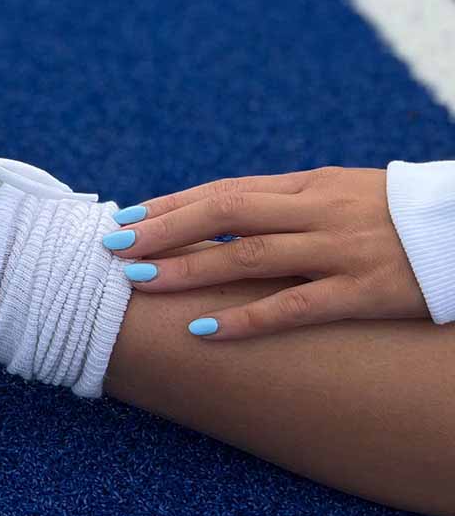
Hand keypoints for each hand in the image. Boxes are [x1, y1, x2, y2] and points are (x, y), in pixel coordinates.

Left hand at [104, 167, 428, 338]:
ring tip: (137, 281)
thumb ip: (286, 205)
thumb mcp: (342, 196)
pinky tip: (203, 330)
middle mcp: (319, 211)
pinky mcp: (366, 291)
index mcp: (310, 185)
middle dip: (164, 231)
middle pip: (225, 214)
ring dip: (188, 269)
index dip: (172, 206)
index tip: (126, 219)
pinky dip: (245, 319)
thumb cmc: (401, 217)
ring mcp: (341, 250)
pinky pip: (295, 306)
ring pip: (249, 257)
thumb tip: (221, 219)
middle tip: (113, 247)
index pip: (225, 191)